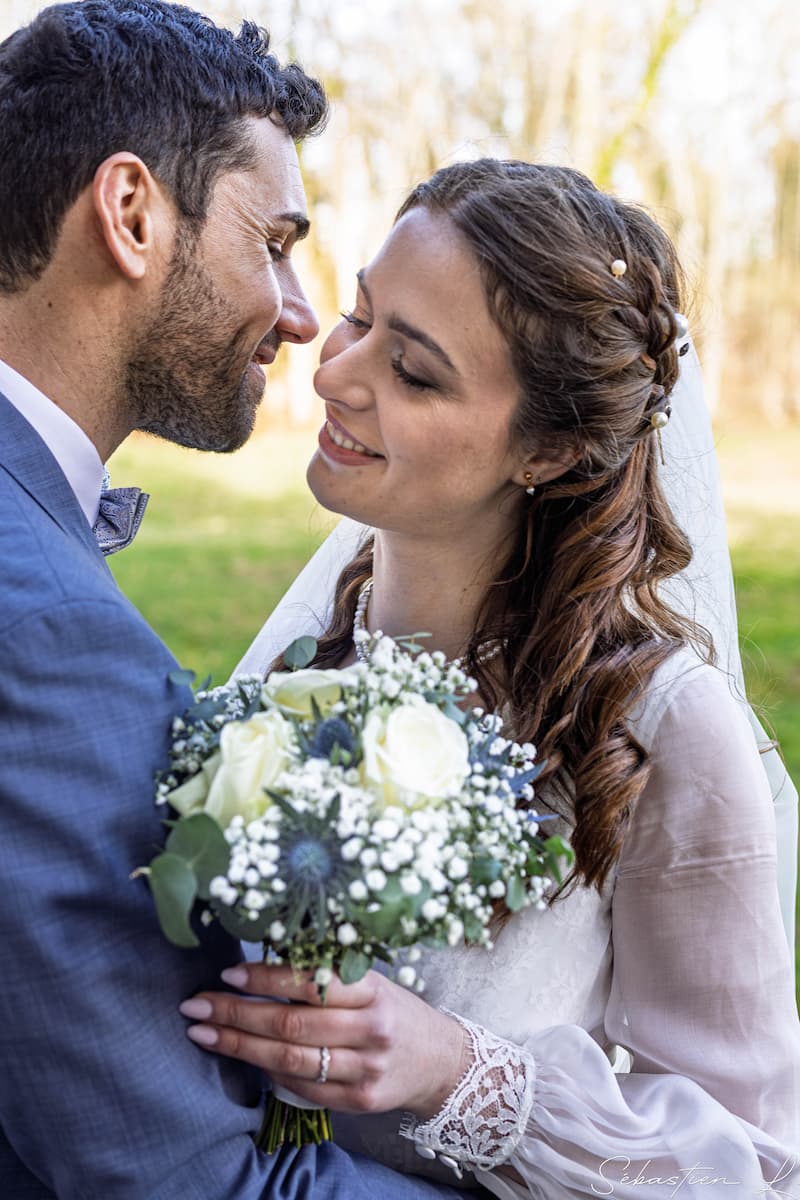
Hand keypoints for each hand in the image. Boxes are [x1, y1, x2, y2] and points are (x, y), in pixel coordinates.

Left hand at [178, 963, 468, 1118]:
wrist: (440, 1060)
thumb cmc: (393, 1011)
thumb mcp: (370, 983)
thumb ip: (328, 977)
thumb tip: (263, 964)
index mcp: (372, 989)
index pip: (310, 982)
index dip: (265, 977)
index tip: (228, 974)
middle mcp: (371, 1028)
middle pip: (291, 1023)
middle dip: (237, 1013)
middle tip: (197, 1005)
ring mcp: (366, 1067)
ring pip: (290, 1059)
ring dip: (240, 1046)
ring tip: (205, 1033)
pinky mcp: (361, 1100)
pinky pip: (304, 1087)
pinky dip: (270, 1074)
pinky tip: (245, 1059)